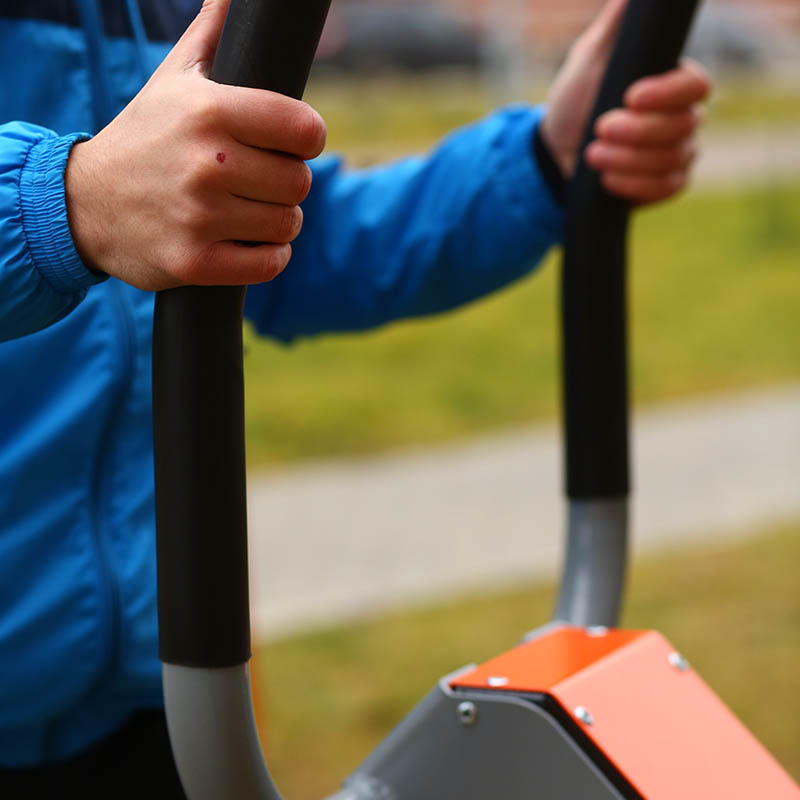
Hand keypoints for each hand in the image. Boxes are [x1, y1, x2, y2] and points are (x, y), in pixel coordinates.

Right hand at [65, 0, 325, 290]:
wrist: (86, 204)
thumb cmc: (145, 137)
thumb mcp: (173, 78)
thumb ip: (211, 34)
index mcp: (210, 111)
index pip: (305, 129)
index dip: (307, 139)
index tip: (292, 144)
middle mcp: (206, 163)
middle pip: (300, 182)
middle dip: (288, 183)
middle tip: (262, 181)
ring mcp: (199, 217)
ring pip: (288, 223)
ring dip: (278, 221)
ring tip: (249, 211)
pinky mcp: (194, 262)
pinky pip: (270, 264)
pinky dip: (269, 256)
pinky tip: (250, 243)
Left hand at [540, 0, 709, 203]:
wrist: (557, 153)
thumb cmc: (577, 100)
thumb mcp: (589, 59)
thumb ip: (615, 26)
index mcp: (673, 82)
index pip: (695, 86)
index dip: (666, 94)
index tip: (630, 96)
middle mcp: (684, 117)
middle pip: (684, 126)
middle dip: (638, 130)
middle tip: (600, 128)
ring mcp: (678, 153)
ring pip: (672, 159)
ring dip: (628, 159)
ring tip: (591, 155)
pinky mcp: (665, 184)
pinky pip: (665, 188)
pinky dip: (634, 185)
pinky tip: (607, 179)